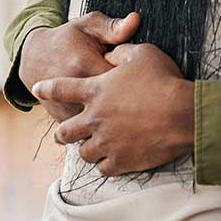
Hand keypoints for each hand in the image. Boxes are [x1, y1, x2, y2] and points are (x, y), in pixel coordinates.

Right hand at [21, 11, 139, 122]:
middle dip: (129, 99)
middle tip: (137, 91)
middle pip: (114, 103)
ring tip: (124, 102)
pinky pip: (88, 127)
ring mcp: (66, 106)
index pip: (122, 78)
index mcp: (85, 64)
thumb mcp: (89, 25)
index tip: (141, 74)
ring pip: (101, 119)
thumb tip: (136, 20)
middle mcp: (74, 90)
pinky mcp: (62, 118)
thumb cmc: (68, 38)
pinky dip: (100, 122)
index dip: (137, 77)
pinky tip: (108, 112)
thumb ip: (114, 26)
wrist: (34, 57)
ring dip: (114, 114)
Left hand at [31, 42, 194, 175]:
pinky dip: (105, 163)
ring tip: (92, 146)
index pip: (60, 88)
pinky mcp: (120, 161)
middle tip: (63, 134)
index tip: (37, 89)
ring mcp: (106, 142)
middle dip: (62, 133)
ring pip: (83, 153)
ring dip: (86, 148)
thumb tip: (112, 53)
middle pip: (64, 132)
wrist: (183, 114)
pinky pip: (103, 168)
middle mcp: (94, 118)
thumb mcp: (142, 54)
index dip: (46, 88)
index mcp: (95, 91)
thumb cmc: (163, 80)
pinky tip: (111, 159)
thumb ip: (121, 52)